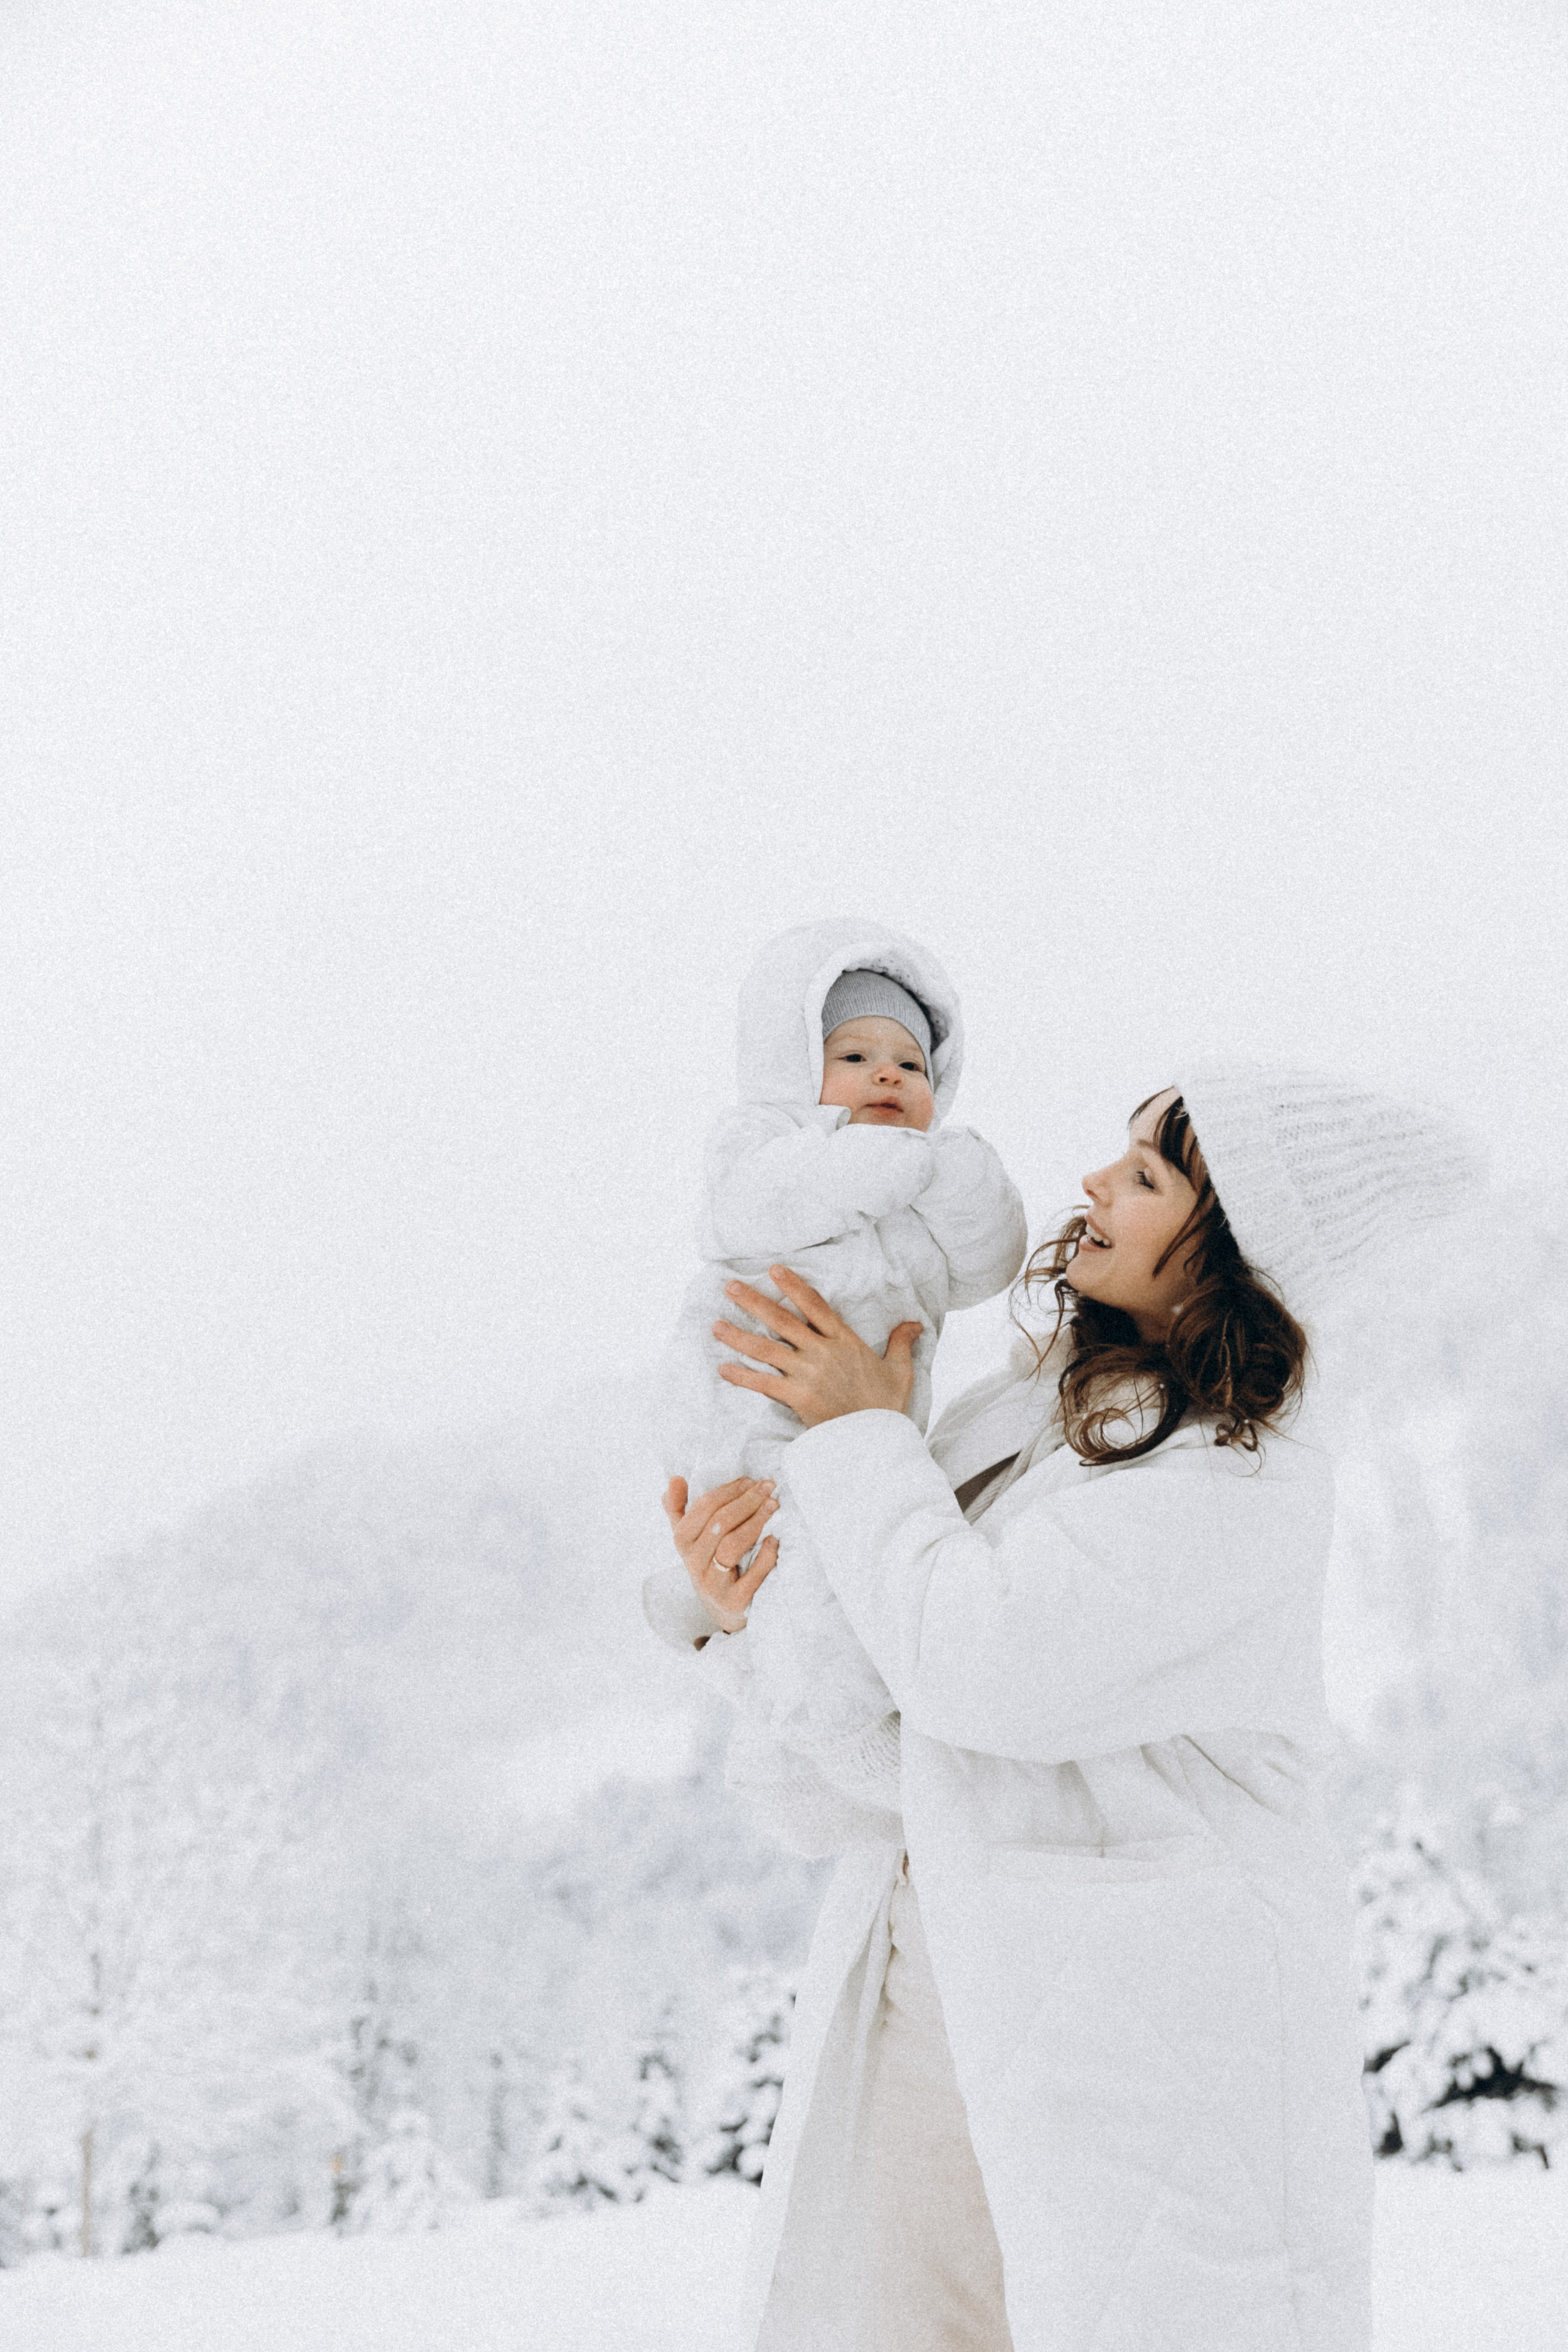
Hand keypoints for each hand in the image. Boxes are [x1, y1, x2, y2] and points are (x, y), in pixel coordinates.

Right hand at [662, 1475, 780, 1634]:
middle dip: (746, 1501)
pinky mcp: (734, 1601)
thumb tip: (675, 1478)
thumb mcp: (690, 1536)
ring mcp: (713, 1583)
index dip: (728, 1491)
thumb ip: (679, 1507)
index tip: (750, 1481)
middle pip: (719, 1524)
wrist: (722, 1606)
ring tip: (773, 1506)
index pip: (702, 1508)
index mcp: (683, 1541)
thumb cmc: (709, 1560)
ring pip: (732, 1546)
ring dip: (755, 1522)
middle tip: (768, 1487)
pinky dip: (765, 1557)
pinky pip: (751, 1577)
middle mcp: (694, 1562)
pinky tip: (774, 1540)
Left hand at [713, 1266, 922, 1429]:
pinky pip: (764, 1383)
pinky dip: (742, 1376)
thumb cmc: (887, 1406)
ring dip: (739, 1336)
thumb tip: (915, 1322)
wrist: (878, 1439)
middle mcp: (822, 1352)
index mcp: (844, 1340)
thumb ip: (902, 1342)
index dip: (793, 1286)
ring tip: (716, 1325)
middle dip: (754, 1302)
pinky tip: (723, 1368)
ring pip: (767, 1349)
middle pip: (782, 1320)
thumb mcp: (900, 1370)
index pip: (815, 1305)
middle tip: (730, 1287)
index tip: (774, 1270)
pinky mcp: (798, 1397)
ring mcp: (808, 1374)